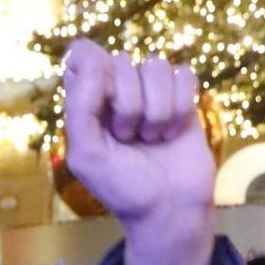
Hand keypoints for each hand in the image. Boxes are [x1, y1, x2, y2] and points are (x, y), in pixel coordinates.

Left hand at [63, 41, 215, 264]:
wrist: (169, 209)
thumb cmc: (123, 187)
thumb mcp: (87, 155)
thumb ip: (81, 106)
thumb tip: (91, 57)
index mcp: (87, 100)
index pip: (84, 54)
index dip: (95, 73)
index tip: (102, 107)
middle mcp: (118, 88)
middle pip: (122, 60)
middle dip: (128, 105)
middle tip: (128, 139)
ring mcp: (152, 90)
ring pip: (156, 65)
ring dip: (156, 110)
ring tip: (151, 139)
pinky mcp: (183, 96)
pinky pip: (184, 74)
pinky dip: (181, 107)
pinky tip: (173, 132)